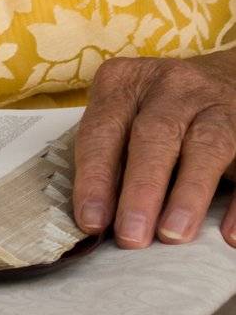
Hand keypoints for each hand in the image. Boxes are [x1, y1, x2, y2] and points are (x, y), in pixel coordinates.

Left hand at [72, 50, 235, 247]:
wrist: (223, 78)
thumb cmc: (159, 111)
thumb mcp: (126, 115)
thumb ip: (112, 158)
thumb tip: (98, 221)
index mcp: (126, 81)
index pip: (103, 127)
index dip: (95, 176)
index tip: (91, 222)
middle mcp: (171, 85)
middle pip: (154, 133)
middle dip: (141, 187)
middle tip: (131, 236)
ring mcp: (215, 103)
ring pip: (205, 145)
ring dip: (188, 192)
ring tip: (172, 234)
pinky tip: (228, 235)